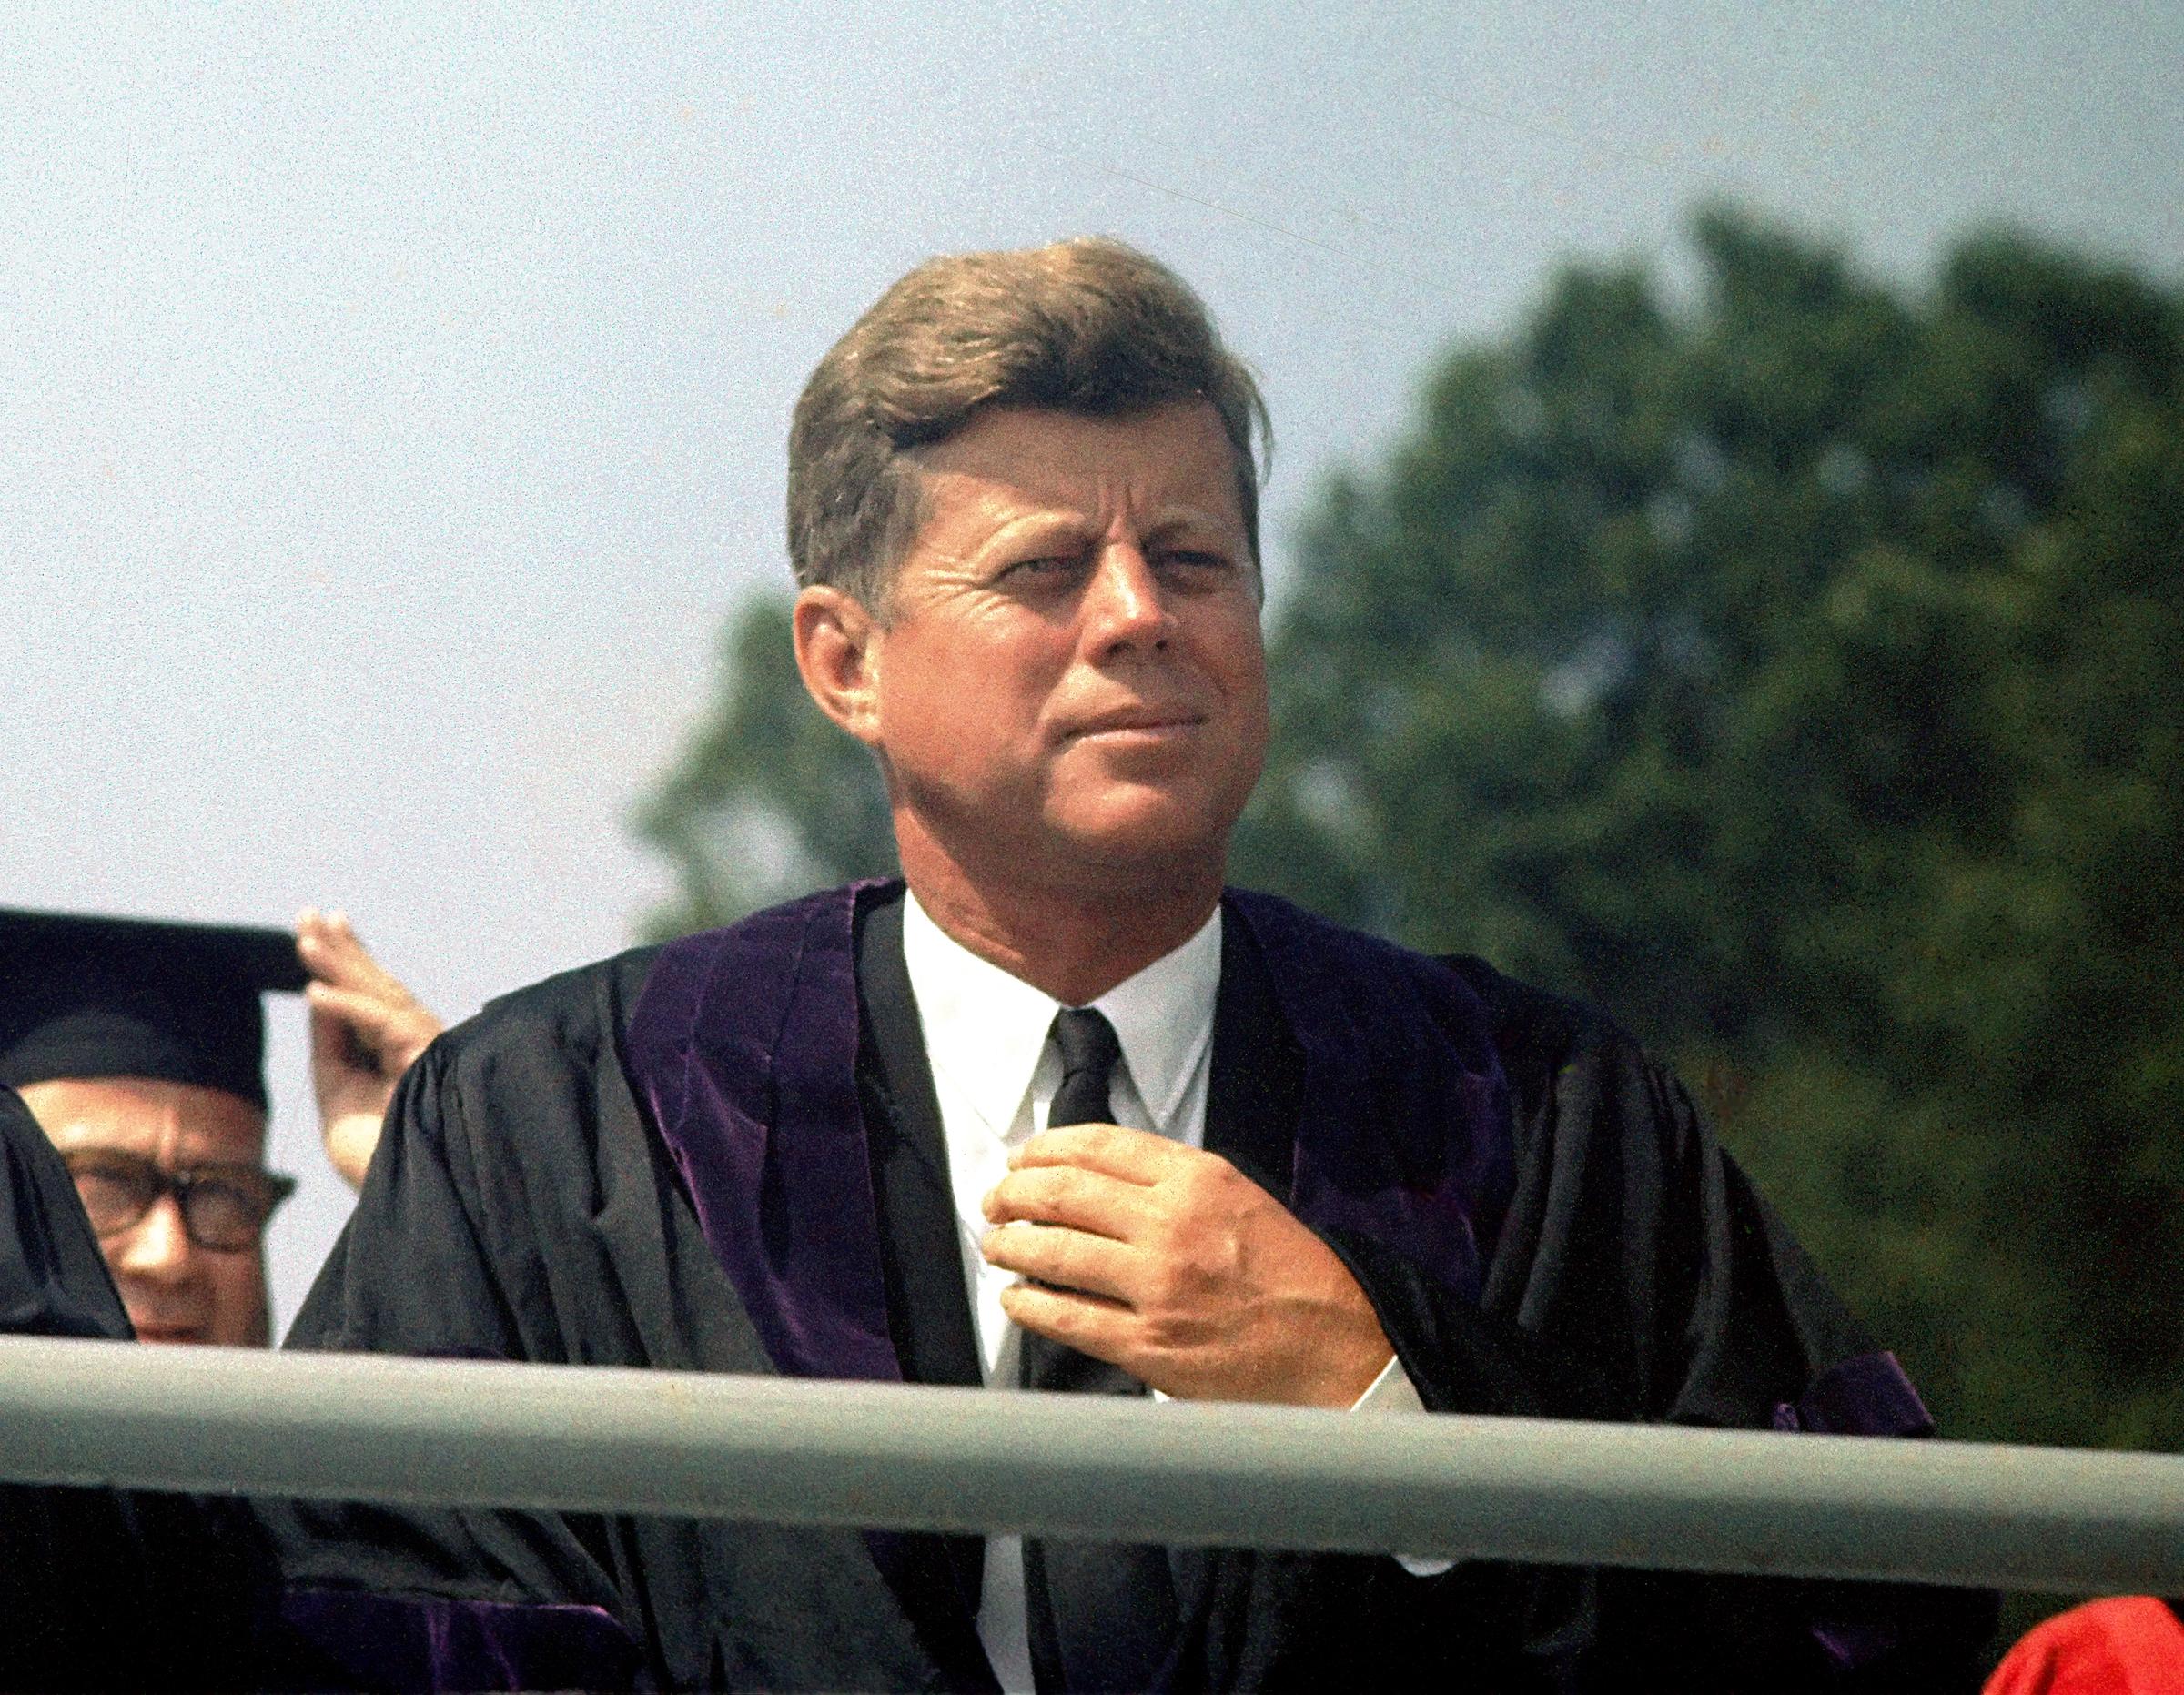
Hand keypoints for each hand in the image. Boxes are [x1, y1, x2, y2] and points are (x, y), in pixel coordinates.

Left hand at [297, 909, 441, 1190]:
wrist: (409, 1200)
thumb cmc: (378, 1159)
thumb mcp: (339, 1095)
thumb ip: (331, 1047)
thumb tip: (318, 994)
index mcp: (399, 1051)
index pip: (372, 994)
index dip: (349, 957)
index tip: (321, 925)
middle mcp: (418, 1042)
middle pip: (377, 984)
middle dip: (342, 948)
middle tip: (309, 913)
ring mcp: (427, 1048)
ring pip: (380, 995)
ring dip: (340, 965)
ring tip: (304, 939)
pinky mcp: (428, 1059)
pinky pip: (381, 1025)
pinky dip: (347, 1007)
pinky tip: (313, 991)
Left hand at [981, 1123, 1393, 1406]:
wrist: (1339, 1349)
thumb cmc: (1292, 1275)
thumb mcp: (1240, 1198)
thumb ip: (1174, 1181)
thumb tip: (1093, 1175)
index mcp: (1198, 1179)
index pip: (1096, 1146)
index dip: (1043, 1149)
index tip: (1021, 1159)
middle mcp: (1173, 1225)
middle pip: (1062, 1194)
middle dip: (1012, 1194)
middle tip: (995, 1201)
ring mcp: (1157, 1287)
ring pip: (1053, 1252)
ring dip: (1010, 1245)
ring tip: (997, 1244)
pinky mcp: (1148, 1346)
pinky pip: (1066, 1319)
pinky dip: (1029, 1305)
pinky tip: (1016, 1298)